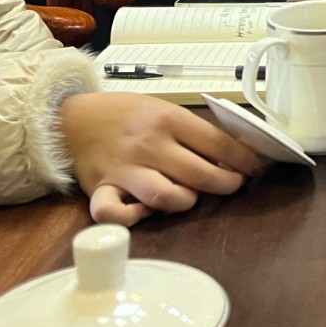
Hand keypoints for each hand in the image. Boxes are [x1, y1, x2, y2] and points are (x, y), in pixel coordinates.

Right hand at [58, 93, 264, 225]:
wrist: (71, 118)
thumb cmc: (122, 115)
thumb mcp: (161, 109)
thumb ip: (191, 131)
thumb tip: (232, 153)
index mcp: (167, 119)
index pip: (217, 143)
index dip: (243, 159)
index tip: (255, 168)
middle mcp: (148, 144)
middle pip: (199, 173)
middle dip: (226, 184)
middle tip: (232, 185)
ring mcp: (124, 169)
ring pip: (166, 196)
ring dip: (186, 202)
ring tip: (190, 196)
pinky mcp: (101, 190)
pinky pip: (114, 214)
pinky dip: (132, 218)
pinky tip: (143, 212)